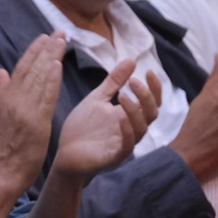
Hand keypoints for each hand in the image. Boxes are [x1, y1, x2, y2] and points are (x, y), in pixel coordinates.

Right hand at [0, 33, 64, 189]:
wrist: (3, 173)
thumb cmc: (0, 148)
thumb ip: (0, 93)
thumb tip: (2, 71)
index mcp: (4, 98)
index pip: (21, 68)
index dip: (33, 51)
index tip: (44, 37)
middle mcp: (14, 101)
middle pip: (32, 69)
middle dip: (47, 49)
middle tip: (60, 33)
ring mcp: (26, 111)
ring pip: (40, 79)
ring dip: (52, 58)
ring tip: (63, 42)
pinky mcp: (37, 123)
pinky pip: (46, 97)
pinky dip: (52, 80)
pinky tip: (58, 66)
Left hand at [53, 59, 162, 179]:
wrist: (64, 152)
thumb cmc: (82, 127)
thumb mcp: (97, 98)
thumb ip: (114, 82)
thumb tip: (132, 60)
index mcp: (128, 115)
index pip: (151, 102)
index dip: (154, 88)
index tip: (148, 71)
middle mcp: (130, 129)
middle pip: (151, 114)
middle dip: (146, 97)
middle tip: (134, 82)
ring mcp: (123, 144)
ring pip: (141, 129)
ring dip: (135, 111)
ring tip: (123, 95)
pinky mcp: (113, 157)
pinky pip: (127, 146)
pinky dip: (127, 131)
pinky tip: (120, 117)